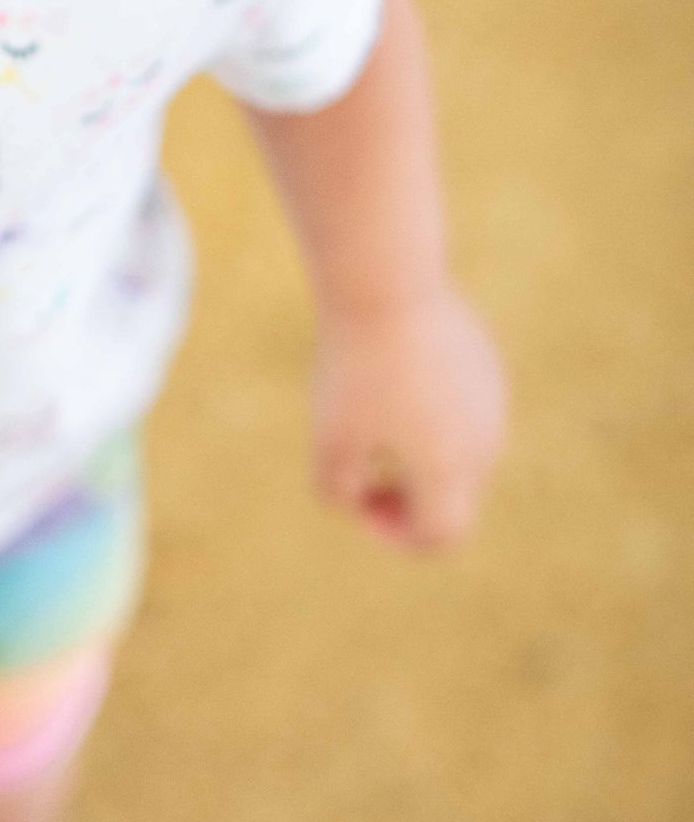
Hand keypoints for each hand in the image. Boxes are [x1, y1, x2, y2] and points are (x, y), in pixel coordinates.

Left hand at [311, 285, 505, 550]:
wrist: (387, 285)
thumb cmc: (355, 369)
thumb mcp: (329, 440)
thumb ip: (340, 493)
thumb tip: (363, 501)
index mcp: (450, 470)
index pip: (441, 536)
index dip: (398, 536)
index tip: (361, 504)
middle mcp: (484, 443)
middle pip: (450, 496)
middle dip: (406, 494)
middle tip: (358, 465)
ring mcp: (492, 402)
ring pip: (457, 451)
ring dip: (418, 451)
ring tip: (373, 415)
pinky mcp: (486, 366)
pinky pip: (460, 408)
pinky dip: (429, 411)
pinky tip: (392, 377)